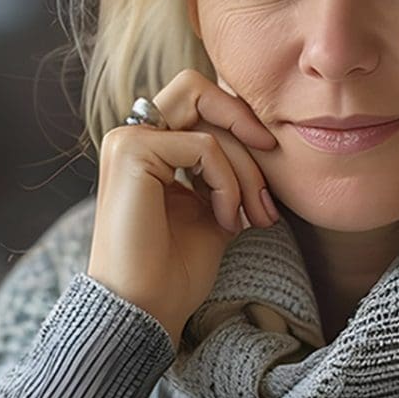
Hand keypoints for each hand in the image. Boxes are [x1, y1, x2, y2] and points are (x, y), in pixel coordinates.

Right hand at [85, 68, 280, 334]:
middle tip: (272, 159)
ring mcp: (126, 142)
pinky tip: (226, 221)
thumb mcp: (211, 210)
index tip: (270, 159)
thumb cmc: (173, 271)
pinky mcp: (131, 152)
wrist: (144, 310)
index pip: (198, 104)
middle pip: (196, 88)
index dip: (237, 120)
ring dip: (244, 168)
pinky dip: (229, 184)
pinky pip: (203, 147)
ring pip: (207, 120)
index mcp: (146, 148)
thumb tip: (259, 141)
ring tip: (253, 216)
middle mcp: (131, 138)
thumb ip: (224, 172)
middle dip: (243, 122)